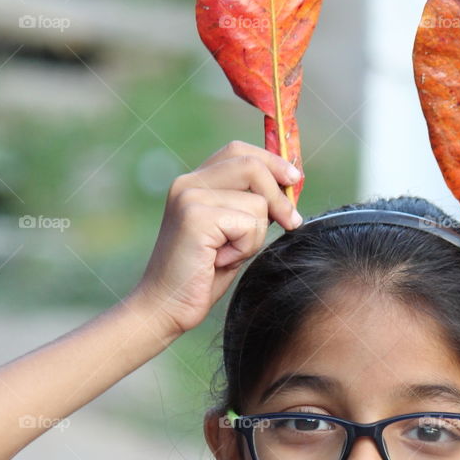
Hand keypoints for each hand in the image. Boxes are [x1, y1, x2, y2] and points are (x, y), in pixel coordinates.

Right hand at [127, 141, 301, 337]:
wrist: (165, 307)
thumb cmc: (201, 276)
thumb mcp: (232, 234)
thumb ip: (250, 207)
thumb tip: (288, 189)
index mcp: (194, 182)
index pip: (239, 152)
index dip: (272, 161)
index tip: (294, 180)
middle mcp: (188, 182)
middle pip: (252, 166)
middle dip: (279, 196)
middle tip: (292, 222)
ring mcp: (190, 197)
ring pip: (257, 202)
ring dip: (256, 236)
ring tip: (229, 254)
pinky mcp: (196, 217)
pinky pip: (250, 224)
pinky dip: (245, 248)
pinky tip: (220, 261)